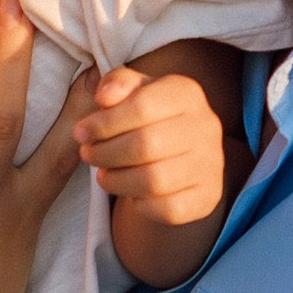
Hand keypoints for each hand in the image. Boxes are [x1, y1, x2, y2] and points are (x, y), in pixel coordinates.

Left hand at [78, 63, 230, 226]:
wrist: (179, 158)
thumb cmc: (148, 120)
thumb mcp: (132, 94)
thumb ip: (117, 84)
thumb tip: (104, 95)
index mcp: (187, 93)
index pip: (142, 105)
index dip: (104, 122)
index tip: (81, 132)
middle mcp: (206, 126)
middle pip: (145, 144)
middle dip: (105, 152)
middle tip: (87, 155)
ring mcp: (211, 164)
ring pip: (153, 180)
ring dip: (116, 180)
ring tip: (102, 175)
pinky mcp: (208, 197)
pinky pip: (166, 208)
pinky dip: (139, 203)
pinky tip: (128, 192)